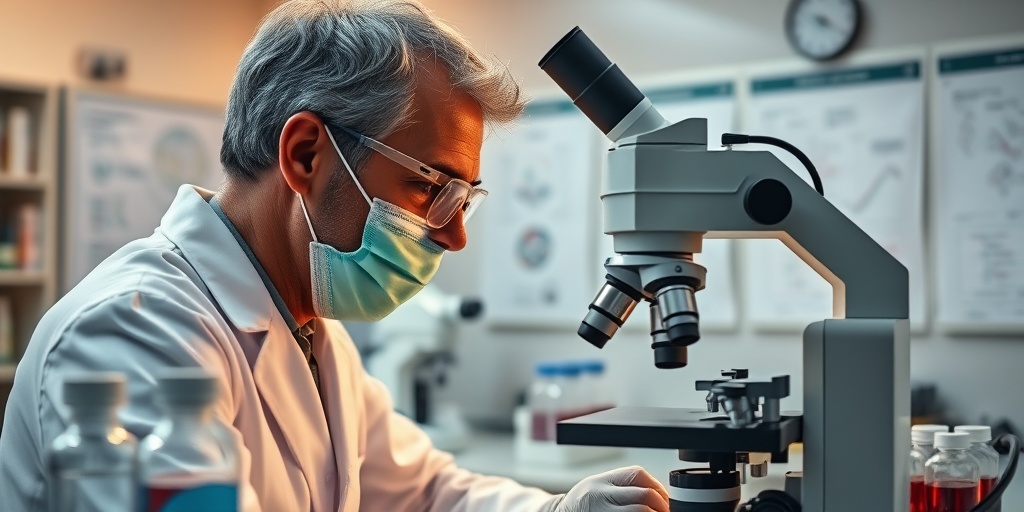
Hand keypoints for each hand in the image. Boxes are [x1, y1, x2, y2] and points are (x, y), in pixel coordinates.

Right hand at [549, 465, 669, 511]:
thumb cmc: (584, 506)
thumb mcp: (599, 488)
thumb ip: (624, 487)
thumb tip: (660, 497)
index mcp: (601, 482)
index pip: (638, 475)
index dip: (659, 488)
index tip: (666, 500)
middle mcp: (599, 496)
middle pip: (643, 496)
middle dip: (662, 506)